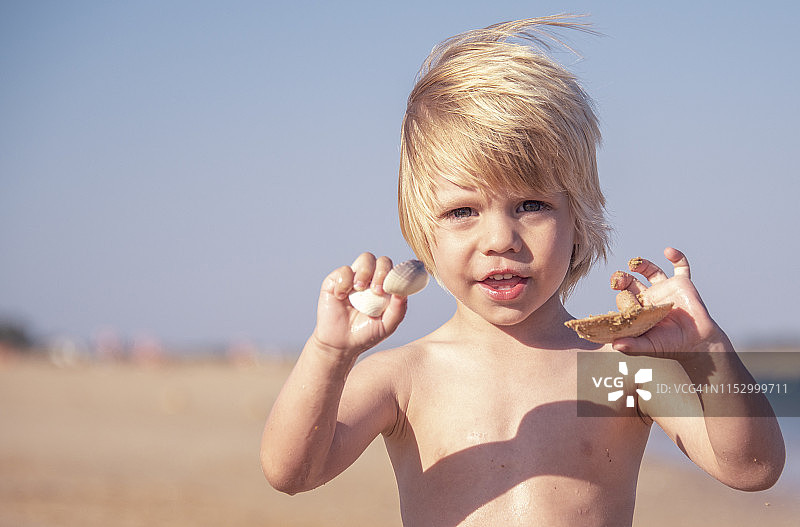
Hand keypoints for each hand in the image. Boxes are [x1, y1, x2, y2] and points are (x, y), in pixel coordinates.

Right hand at [311, 252, 407, 357]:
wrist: (341, 344)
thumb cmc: (366, 334)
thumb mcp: (387, 325)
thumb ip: (398, 309)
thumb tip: (403, 291)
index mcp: (386, 288)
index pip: (395, 271)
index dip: (396, 275)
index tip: (391, 289)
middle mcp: (371, 280)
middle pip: (382, 261)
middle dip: (382, 272)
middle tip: (377, 291)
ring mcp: (355, 278)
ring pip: (366, 258)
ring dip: (365, 272)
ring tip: (359, 289)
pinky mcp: (336, 281)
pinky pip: (343, 270)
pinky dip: (344, 282)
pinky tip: (342, 297)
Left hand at [609, 247, 725, 360]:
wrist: (697, 342)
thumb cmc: (671, 345)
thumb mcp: (648, 346)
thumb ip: (632, 346)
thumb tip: (614, 346)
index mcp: (639, 309)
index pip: (624, 297)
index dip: (620, 296)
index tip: (617, 295)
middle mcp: (651, 297)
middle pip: (632, 282)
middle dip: (623, 279)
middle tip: (617, 279)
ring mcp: (666, 289)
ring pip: (651, 271)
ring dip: (641, 264)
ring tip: (634, 263)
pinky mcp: (683, 284)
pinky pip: (681, 266)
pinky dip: (677, 256)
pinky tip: (669, 251)